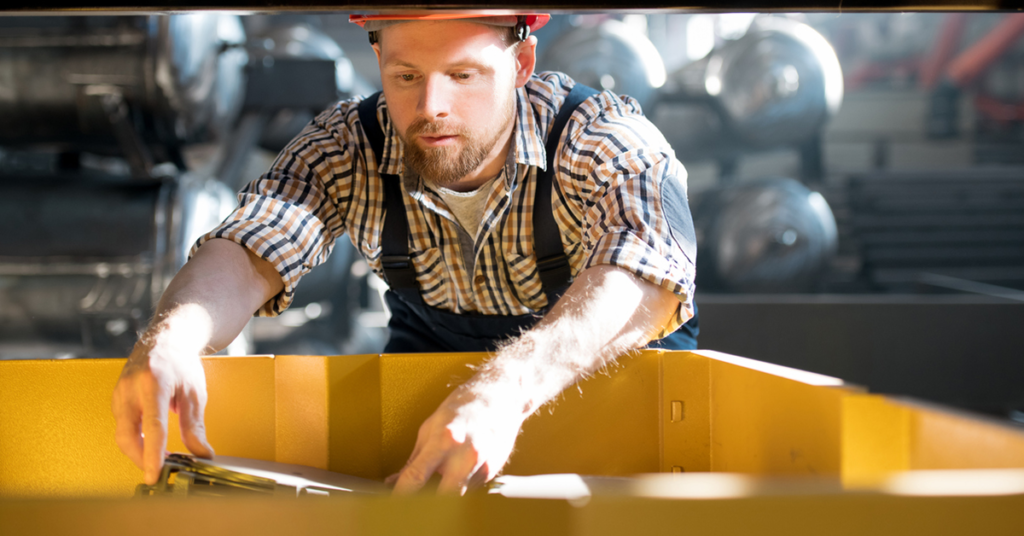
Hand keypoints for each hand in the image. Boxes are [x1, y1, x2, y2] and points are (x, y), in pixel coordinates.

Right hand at [111, 341, 213, 484]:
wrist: (164, 340)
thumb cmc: (180, 364)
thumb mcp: (194, 393)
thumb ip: (195, 426)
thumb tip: (201, 454)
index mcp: (154, 384)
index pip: (152, 426)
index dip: (153, 454)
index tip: (155, 474)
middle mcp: (131, 389)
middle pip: (127, 436)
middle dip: (142, 459)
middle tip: (162, 471)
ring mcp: (119, 394)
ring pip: (122, 434)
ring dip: (139, 451)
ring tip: (162, 458)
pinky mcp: (115, 400)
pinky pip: (122, 427)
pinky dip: (135, 440)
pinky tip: (150, 444)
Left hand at [392, 383, 526, 494]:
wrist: (499, 397)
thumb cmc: (462, 407)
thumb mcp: (430, 427)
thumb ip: (414, 459)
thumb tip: (396, 481)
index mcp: (444, 440)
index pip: (416, 478)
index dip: (400, 494)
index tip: (393, 503)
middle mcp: (465, 456)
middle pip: (441, 498)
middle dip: (426, 504)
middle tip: (415, 502)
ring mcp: (481, 465)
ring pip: (456, 497)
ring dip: (445, 493)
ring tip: (441, 476)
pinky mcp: (492, 471)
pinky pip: (470, 489)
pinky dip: (460, 484)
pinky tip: (459, 469)